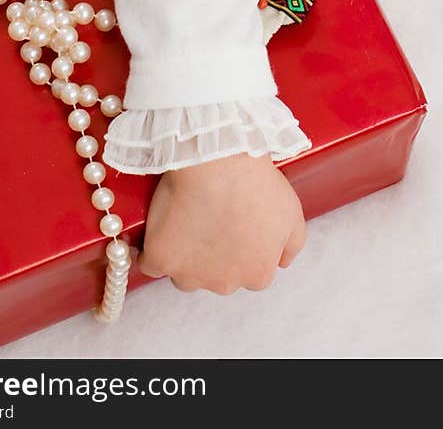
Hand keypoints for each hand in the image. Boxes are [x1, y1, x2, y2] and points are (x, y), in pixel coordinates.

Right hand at [136, 151, 305, 293]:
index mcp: (257, 274)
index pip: (250, 272)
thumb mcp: (292, 212)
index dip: (242, 247)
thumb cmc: (255, 180)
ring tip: (187, 217)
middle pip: (216, 276)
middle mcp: (224, 283)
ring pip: (184, 273)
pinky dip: (153, 250)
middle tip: (212, 216)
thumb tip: (281, 262)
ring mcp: (189, 275)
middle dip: (214, 253)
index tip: (234, 225)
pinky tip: (159, 231)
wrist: (218, 159)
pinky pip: (151, 263)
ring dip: (185, 254)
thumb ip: (292, 244)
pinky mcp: (160, 260)